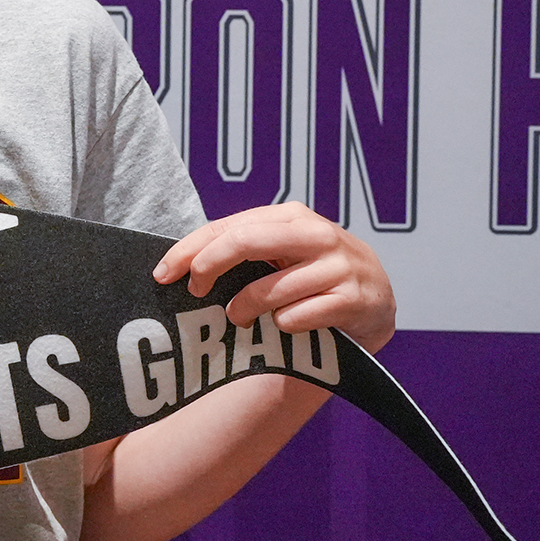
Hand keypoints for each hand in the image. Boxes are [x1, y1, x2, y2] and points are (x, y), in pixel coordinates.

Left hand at [152, 202, 395, 353]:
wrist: (377, 300)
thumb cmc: (315, 274)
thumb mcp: (283, 251)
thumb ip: (244, 248)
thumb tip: (183, 264)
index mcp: (292, 216)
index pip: (228, 227)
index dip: (189, 249)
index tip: (162, 273)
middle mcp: (317, 234)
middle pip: (245, 242)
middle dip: (208, 266)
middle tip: (196, 292)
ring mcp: (340, 266)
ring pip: (270, 289)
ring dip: (245, 309)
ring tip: (241, 316)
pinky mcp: (355, 299)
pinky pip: (298, 317)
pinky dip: (285, 325)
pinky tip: (290, 324)